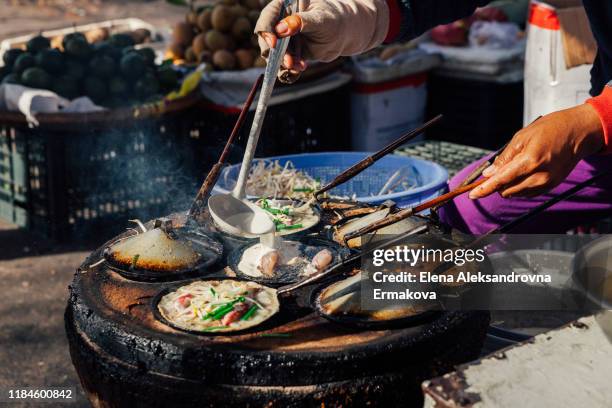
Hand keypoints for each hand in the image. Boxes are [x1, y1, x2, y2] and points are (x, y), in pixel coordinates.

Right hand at [255, 0, 389, 80]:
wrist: (345, 35)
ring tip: (298, 66)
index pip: (268, 16)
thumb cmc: (334, 20)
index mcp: (285, 6)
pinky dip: (289, 68)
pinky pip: (283, 63)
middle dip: (274, 52)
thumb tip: (280, 29)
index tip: (274, 42)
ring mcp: (284, 39)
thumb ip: (301, 22)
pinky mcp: (289, 52)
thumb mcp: (320, 19)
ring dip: (283, 62)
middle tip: (287, 61)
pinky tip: (300, 68)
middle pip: (266, 37)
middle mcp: (281, 22)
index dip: (266, 29)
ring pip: (274, 53)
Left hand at [469, 104, 603, 198]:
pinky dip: (519, 186)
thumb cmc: (549, 129)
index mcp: (530, 161)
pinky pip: (527, 193)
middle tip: (496, 171)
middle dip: (496, 184)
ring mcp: (546, 183)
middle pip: (506, 190)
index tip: (472, 195)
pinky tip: (524, 173)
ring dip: (508, 186)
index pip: (501, 180)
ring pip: (515, 193)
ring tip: (515, 167)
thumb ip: (504, 158)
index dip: (484, 189)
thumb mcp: (521, 137)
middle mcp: (539, 175)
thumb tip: (489, 174)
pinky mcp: (551, 186)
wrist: (577, 133)